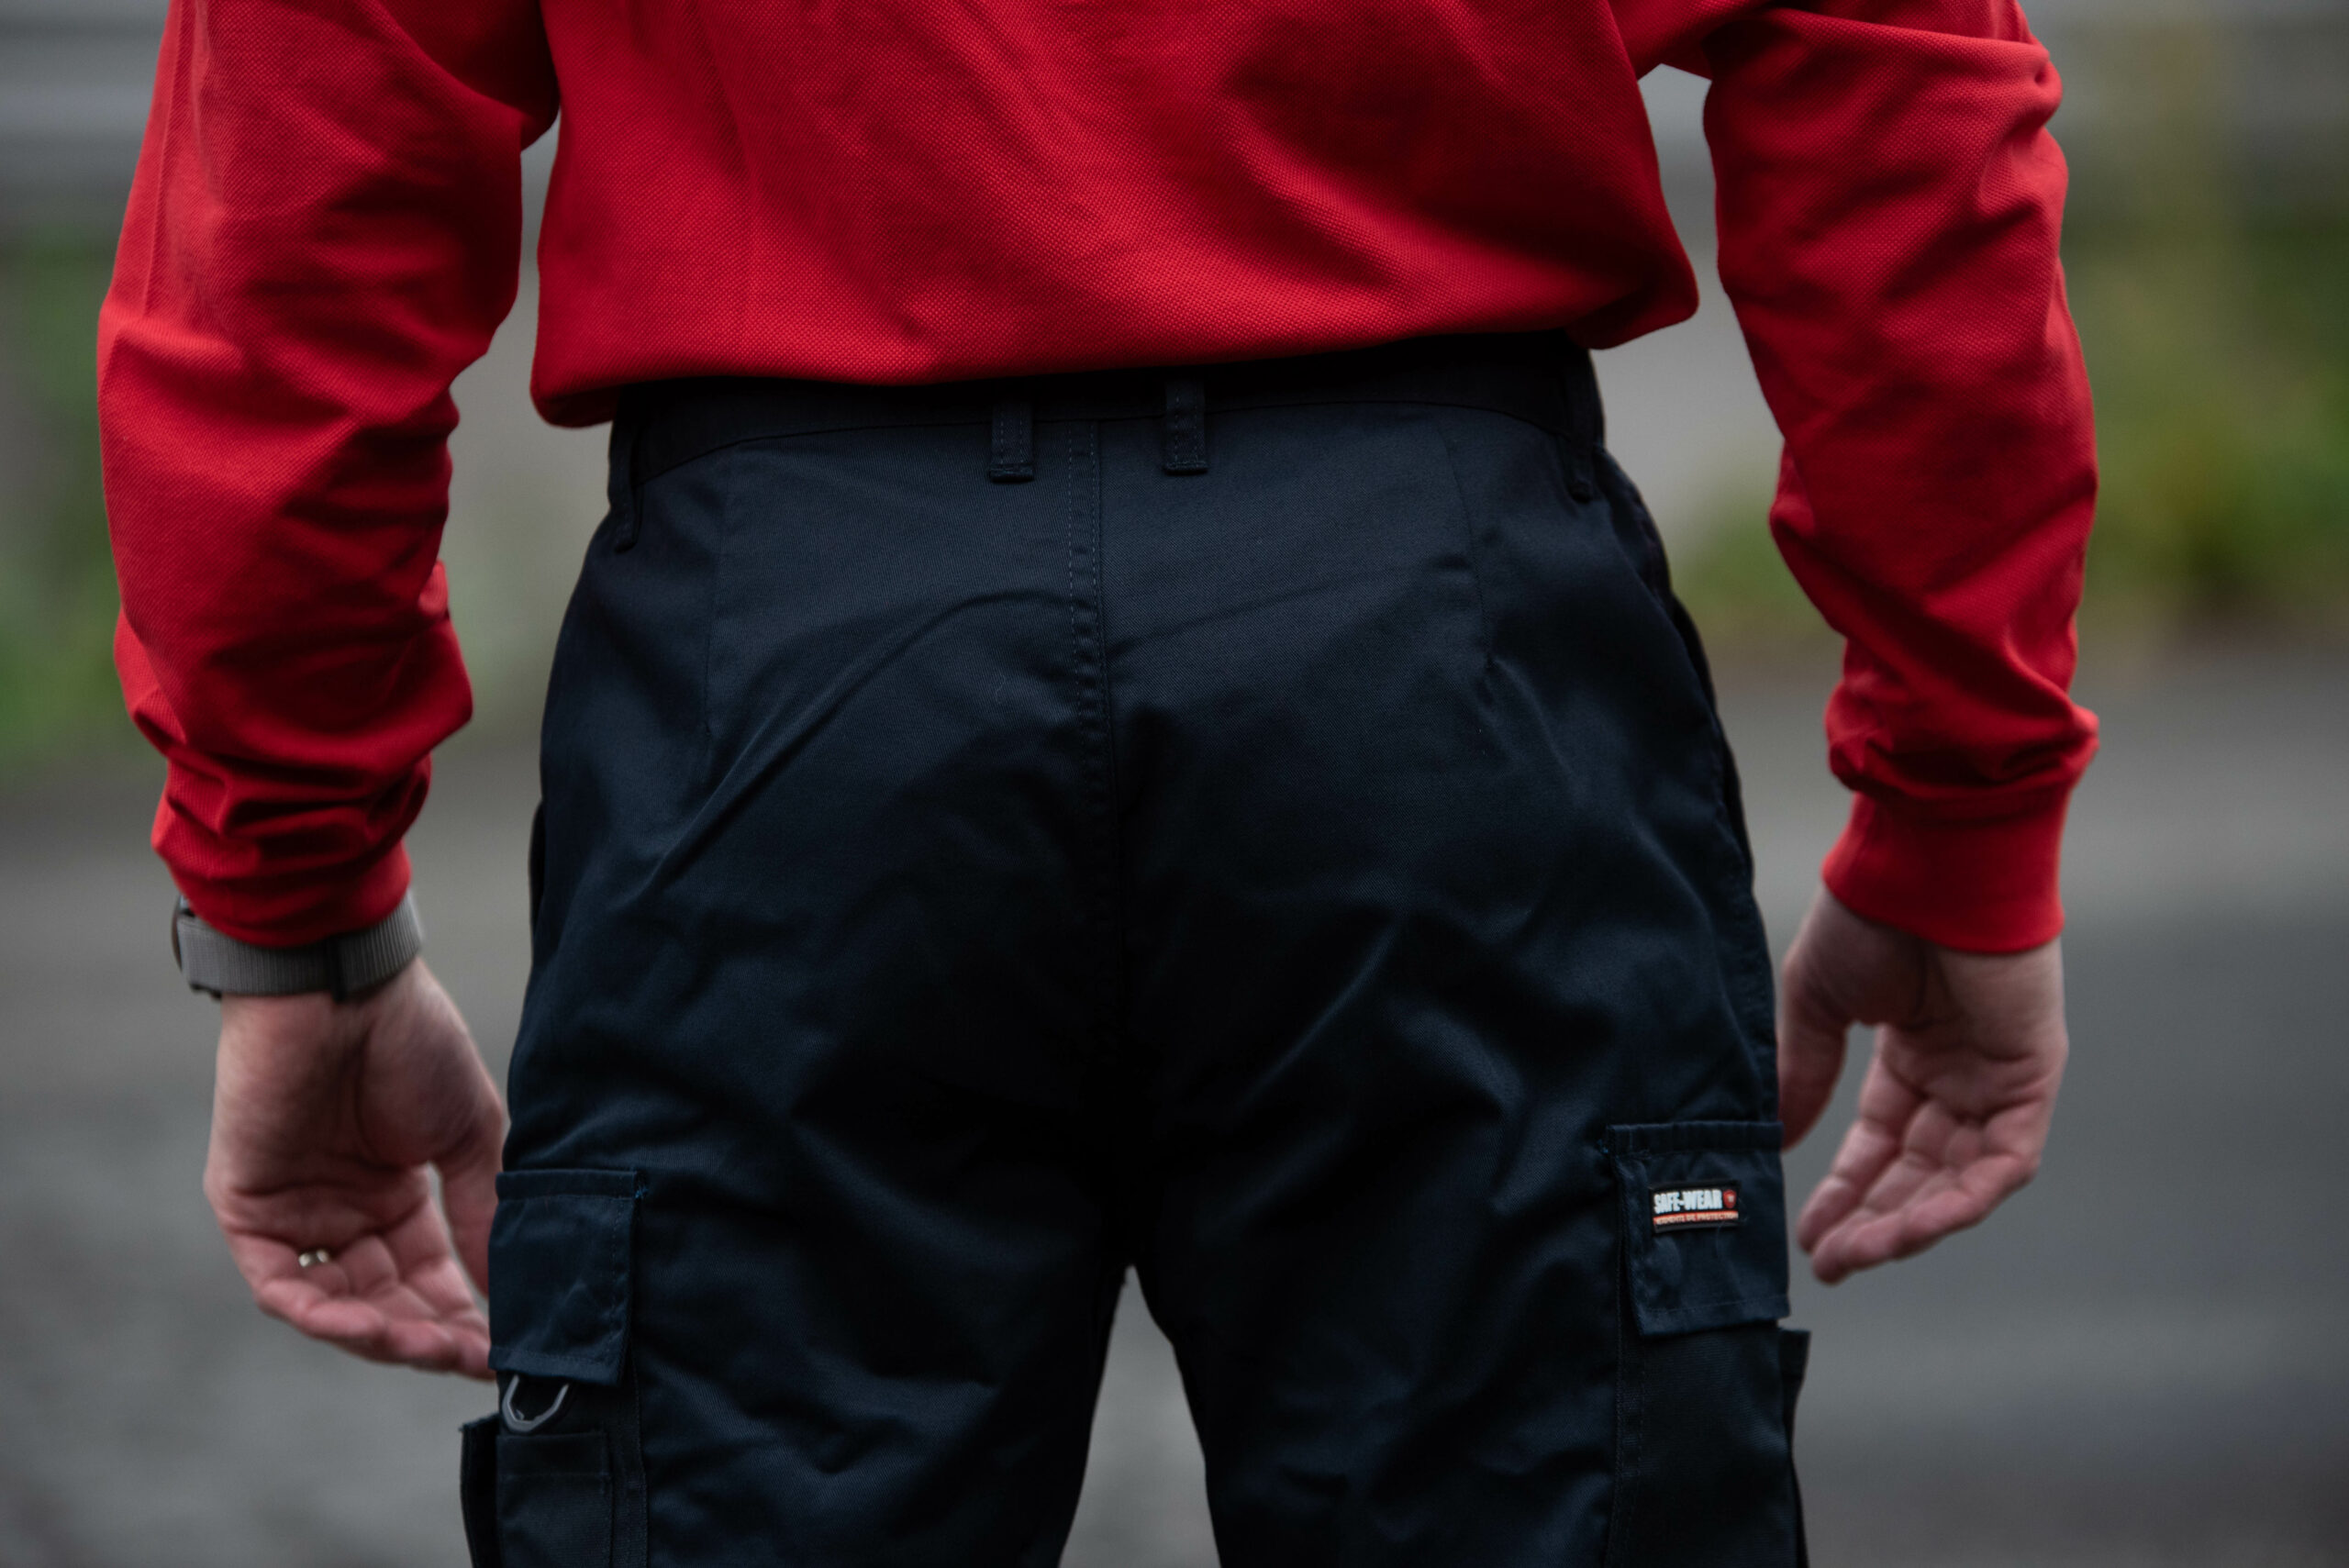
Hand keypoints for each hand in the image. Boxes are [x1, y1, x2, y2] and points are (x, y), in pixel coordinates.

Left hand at [205, 959, 505, 1375]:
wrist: (343, 987)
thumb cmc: (412, 1041)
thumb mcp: (469, 1135)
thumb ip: (481, 1213)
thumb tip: (509, 1293)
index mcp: (396, 1198)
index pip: (431, 1283)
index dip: (467, 1323)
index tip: (506, 1355)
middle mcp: (345, 1215)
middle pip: (386, 1305)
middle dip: (429, 1337)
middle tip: (471, 1358)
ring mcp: (295, 1214)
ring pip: (335, 1305)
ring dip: (380, 1333)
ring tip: (425, 1344)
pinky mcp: (247, 1207)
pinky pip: (279, 1281)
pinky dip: (318, 1311)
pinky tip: (364, 1324)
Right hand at [1776, 890, 2067, 1283]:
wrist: (1928, 862)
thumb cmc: (1871, 914)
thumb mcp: (1817, 1005)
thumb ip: (1802, 1074)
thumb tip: (1777, 1142)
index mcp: (1913, 1052)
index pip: (1880, 1142)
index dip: (1845, 1189)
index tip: (1808, 1235)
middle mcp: (1960, 1073)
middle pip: (1919, 1171)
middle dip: (1873, 1218)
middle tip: (1831, 1261)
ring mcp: (1999, 1077)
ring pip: (1960, 1178)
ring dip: (1909, 1221)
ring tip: (1856, 1254)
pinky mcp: (2032, 1077)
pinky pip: (2004, 1160)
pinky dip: (1961, 1198)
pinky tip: (1910, 1226)